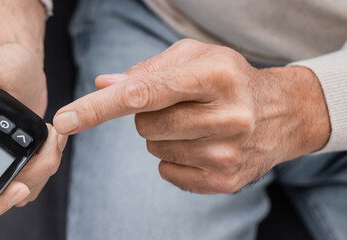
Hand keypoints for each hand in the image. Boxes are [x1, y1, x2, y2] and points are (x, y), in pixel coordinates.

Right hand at [0, 43, 66, 217]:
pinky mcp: (11, 162)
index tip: (18, 187)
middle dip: (24, 186)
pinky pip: (29, 183)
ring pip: (14, 195)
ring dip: (41, 173)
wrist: (23, 61)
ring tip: (51, 139)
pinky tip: (52, 141)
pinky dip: (45, 167)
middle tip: (46, 158)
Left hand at [53, 39, 329, 193]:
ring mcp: (228, 152)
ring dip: (162, 136)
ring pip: (154, 148)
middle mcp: (227, 115)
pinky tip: (201, 144)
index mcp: (216, 76)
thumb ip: (145, 70)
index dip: (98, 108)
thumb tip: (102, 86)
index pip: (143, 94)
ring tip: (196, 123)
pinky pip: (166, 171)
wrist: (282, 112)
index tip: (64, 120)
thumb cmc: (227, 78)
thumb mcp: (193, 58)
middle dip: (148, 114)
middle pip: (144, 125)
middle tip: (179, 105)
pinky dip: (172, 158)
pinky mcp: (226, 180)